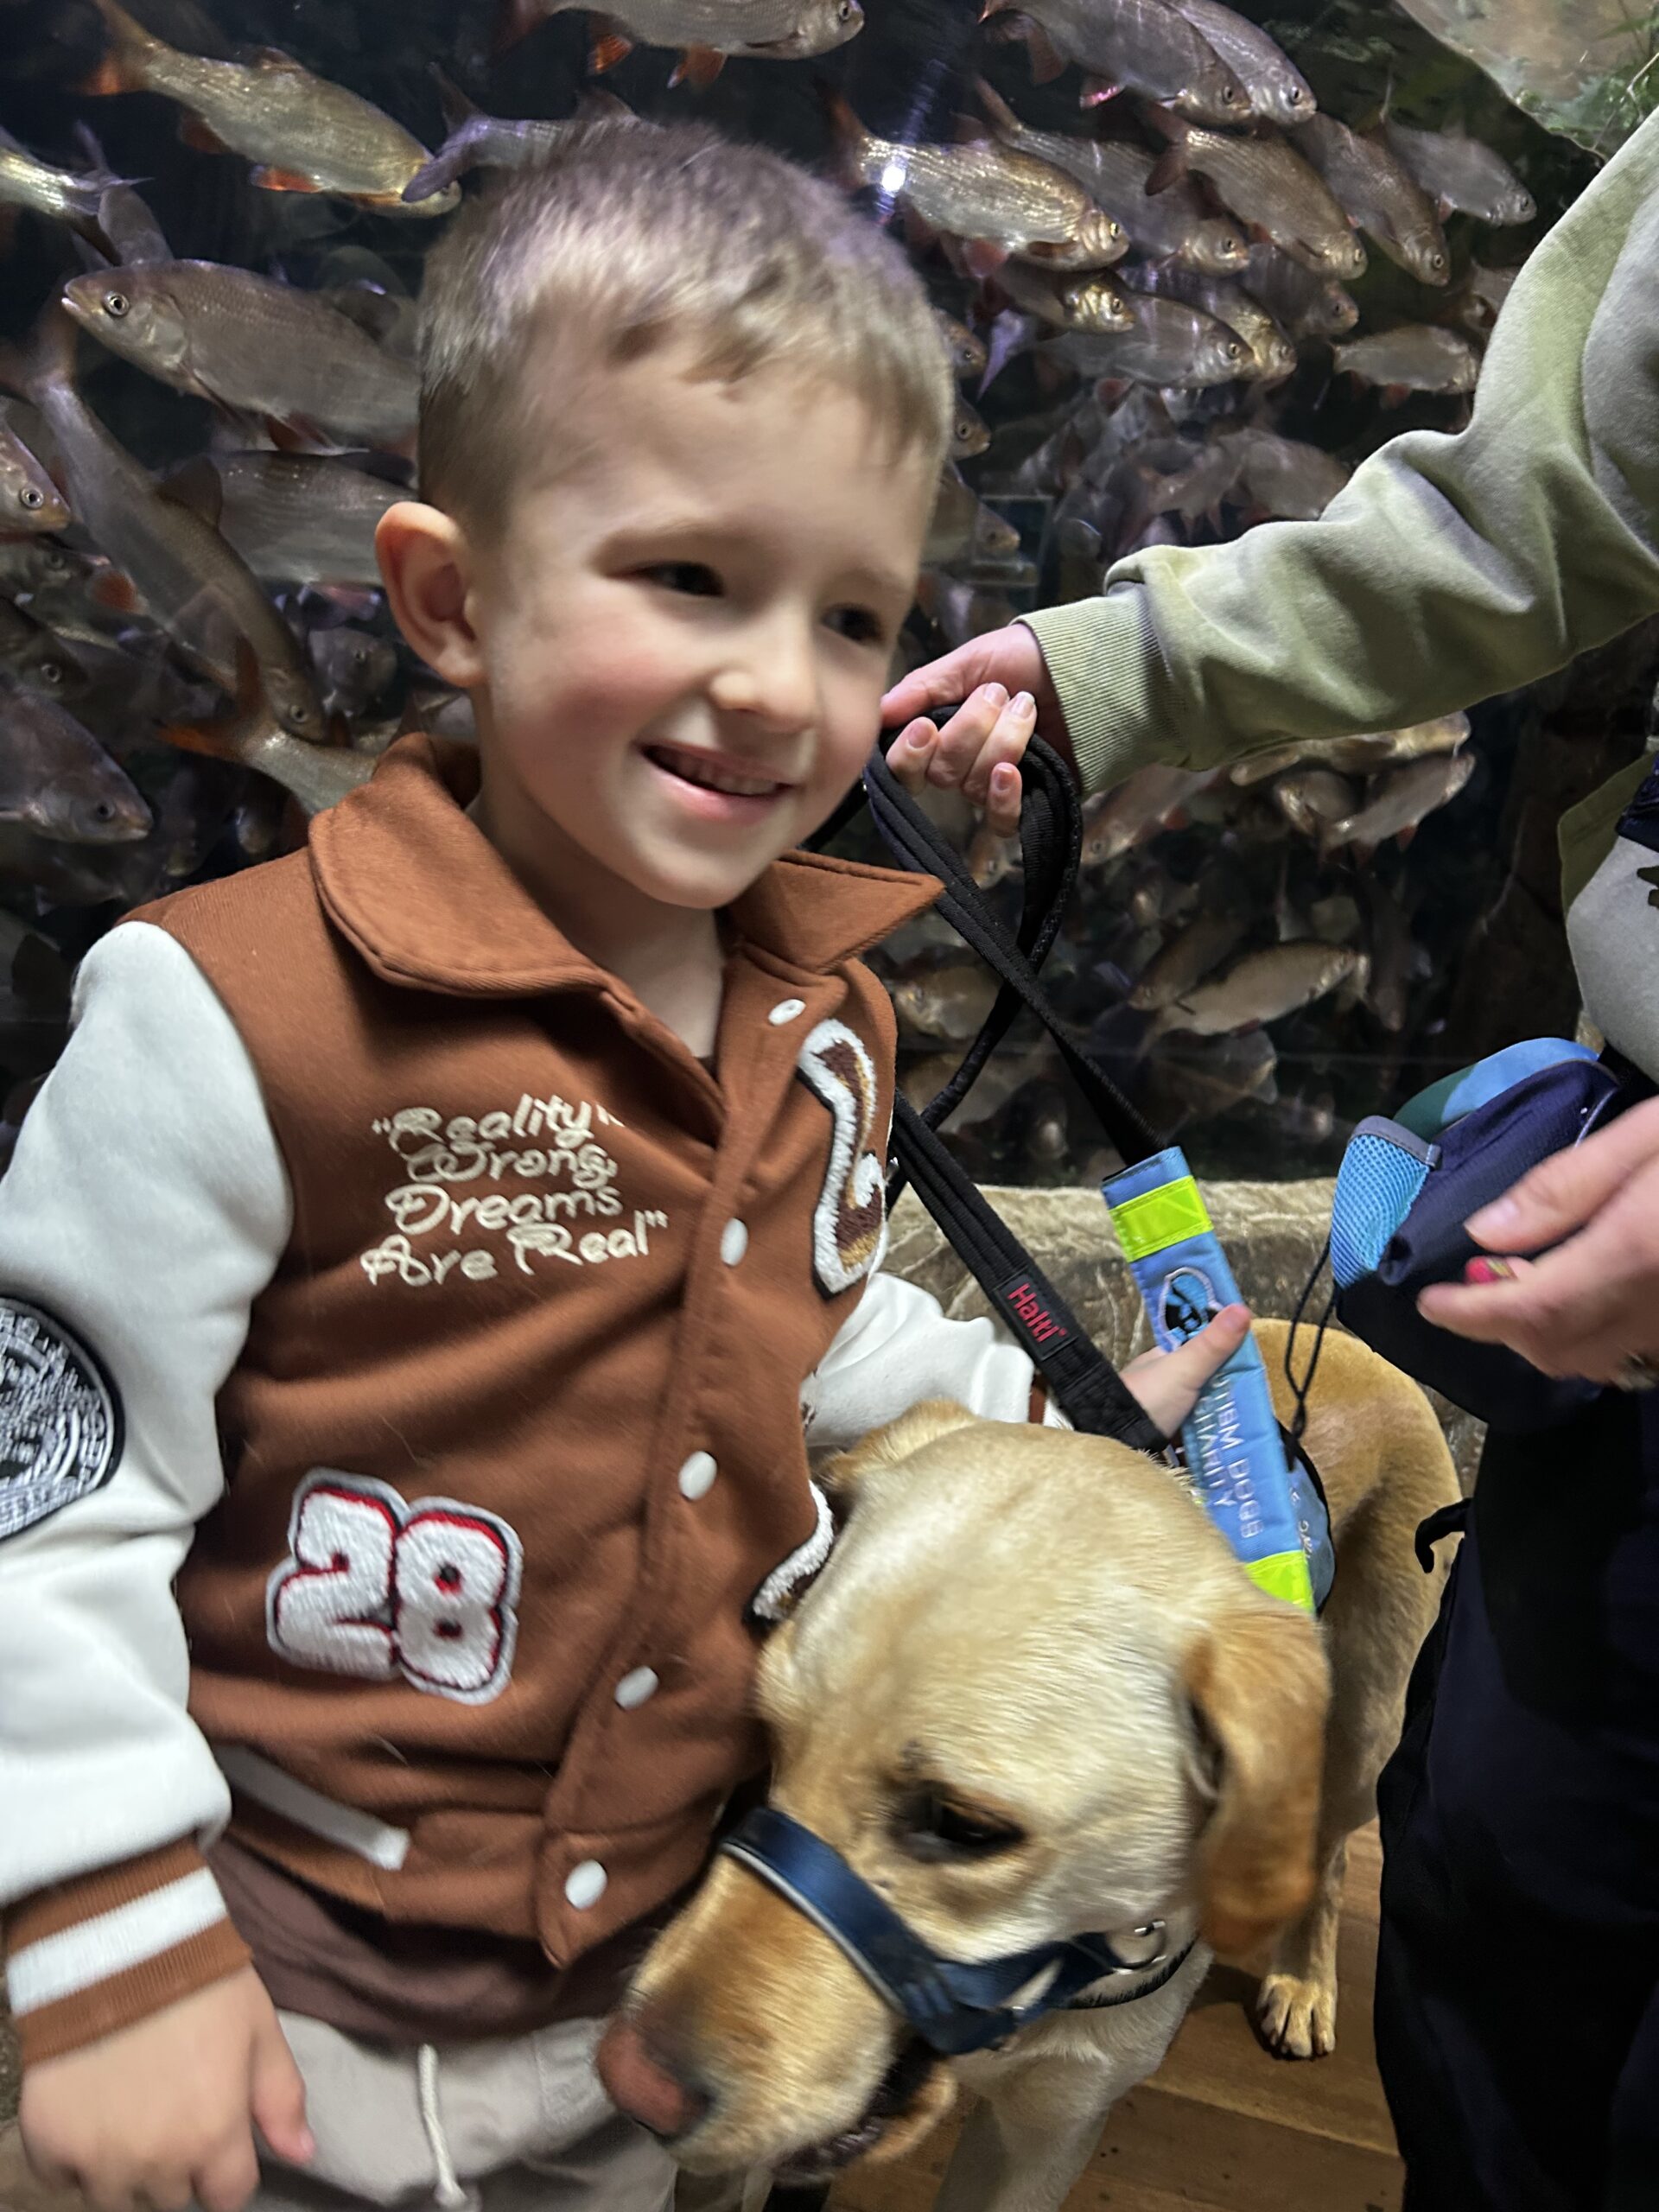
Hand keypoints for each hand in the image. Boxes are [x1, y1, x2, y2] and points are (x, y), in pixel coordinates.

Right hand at [21, 1966, 311, 2211]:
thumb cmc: (200, 1981)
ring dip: (125, 2166)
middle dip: (177, 2162)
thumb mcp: (258, 2029)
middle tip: (170, 2106)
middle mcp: (155, 2160)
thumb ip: (281, 2098)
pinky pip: (62, 2179)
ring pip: (116, 2196)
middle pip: (171, 2196)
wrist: (117, 1944)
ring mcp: (97, 2158)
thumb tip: (303, 2154)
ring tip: (130, 2109)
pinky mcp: (48, 2143)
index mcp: (213, 2135)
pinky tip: (91, 2109)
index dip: (225, 2165)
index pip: (227, 2195)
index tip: (214, 2128)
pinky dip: (73, 2157)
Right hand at [881, 626, 1063, 838]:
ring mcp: (991, 787)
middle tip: (998, 693)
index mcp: (938, 732)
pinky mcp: (1027, 804)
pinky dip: (1003, 798)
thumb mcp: (969, 660)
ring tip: (1027, 707)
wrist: (1088, 665)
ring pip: (973, 786)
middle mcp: (959, 765)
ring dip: (1002, 742)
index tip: (926, 727)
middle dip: (969, 730)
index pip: (902, 765)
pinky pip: (1001, 821)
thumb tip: (878, 712)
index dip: (909, 753)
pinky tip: (1013, 773)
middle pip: (940, 774)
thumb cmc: (1025, 659)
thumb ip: (922, 688)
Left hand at [1121, 1303, 1252, 1436]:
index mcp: (1163, 1357)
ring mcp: (1161, 1410)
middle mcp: (1161, 1381)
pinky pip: (1192, 1433)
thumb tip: (1241, 1307)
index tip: (1252, 1363)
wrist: (1114, 1440)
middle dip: (1226, 1390)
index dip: (1225, 1352)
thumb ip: (1212, 1344)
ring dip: (1218, 1415)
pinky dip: (1207, 1436)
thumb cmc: (1147, 1398)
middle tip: (1255, 1400)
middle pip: (1204, 1380)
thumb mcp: (1184, 1368)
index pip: (1201, 1347)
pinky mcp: (1164, 1437)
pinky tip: (1226, 1441)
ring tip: (1246, 1423)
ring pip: (1200, 1408)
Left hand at [1416, 1094, 1658, 1384]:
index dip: (1470, 1315)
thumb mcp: (1649, 1135)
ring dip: (1543, 1339)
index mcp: (1637, 1250)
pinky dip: (1594, 1342)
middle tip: (1470, 1287)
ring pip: (1597, 1364)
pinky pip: (1637, 1357)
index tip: (1428, 1302)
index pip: (1530, 1308)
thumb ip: (1565, 1187)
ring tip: (1519, 1287)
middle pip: (1557, 1349)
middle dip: (1501, 1328)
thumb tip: (1484, 1235)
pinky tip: (1582, 1298)